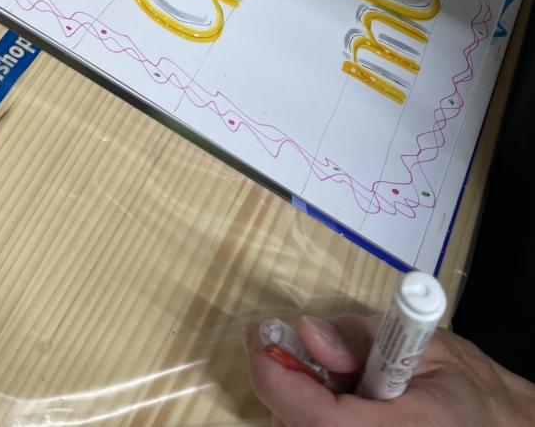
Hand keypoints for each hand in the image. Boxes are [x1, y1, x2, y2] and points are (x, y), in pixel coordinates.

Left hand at [242, 314, 534, 426]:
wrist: (496, 423)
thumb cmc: (463, 384)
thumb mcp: (419, 342)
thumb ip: (358, 337)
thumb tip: (306, 335)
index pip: (318, 419)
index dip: (278, 380)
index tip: (257, 339)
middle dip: (282, 384)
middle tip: (280, 344)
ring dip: (297, 400)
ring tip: (332, 372)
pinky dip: (312, 412)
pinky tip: (338, 393)